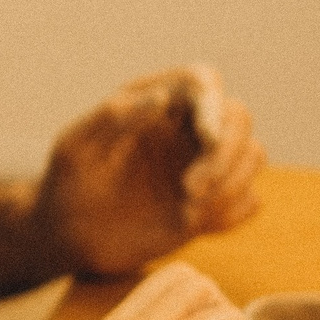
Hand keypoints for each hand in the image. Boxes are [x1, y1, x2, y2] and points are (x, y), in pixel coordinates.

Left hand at [32, 65, 264, 277]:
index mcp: (155, 104)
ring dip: (232, 184)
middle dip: (226, 153)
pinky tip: (193, 226)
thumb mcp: (74, 150)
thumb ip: (111, 118)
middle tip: (190, 190)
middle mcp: (185, 129)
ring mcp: (203, 165)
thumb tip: (161, 97)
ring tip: (187, 212)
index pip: (203, 82)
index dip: (213, 105)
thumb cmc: (66, 185)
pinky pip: (249, 200)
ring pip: (253, 155)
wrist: (69, 236)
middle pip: (239, 117)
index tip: (205, 137)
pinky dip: (232, 212)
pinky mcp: (212, 203)